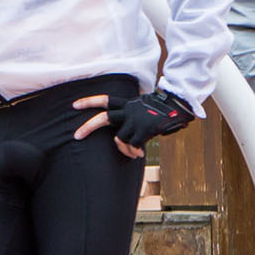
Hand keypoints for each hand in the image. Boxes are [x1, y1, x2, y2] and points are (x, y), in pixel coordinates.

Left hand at [76, 86, 197, 157]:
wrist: (181, 105)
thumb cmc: (164, 110)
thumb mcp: (144, 108)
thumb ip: (132, 117)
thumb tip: (123, 137)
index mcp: (128, 104)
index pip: (105, 100)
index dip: (89, 102)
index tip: (74, 105)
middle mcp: (129, 110)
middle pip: (104, 118)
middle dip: (88, 127)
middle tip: (76, 136)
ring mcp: (136, 120)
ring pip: (120, 139)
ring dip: (124, 149)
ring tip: (133, 152)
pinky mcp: (145, 129)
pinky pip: (133, 145)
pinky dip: (134, 152)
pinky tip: (139, 154)